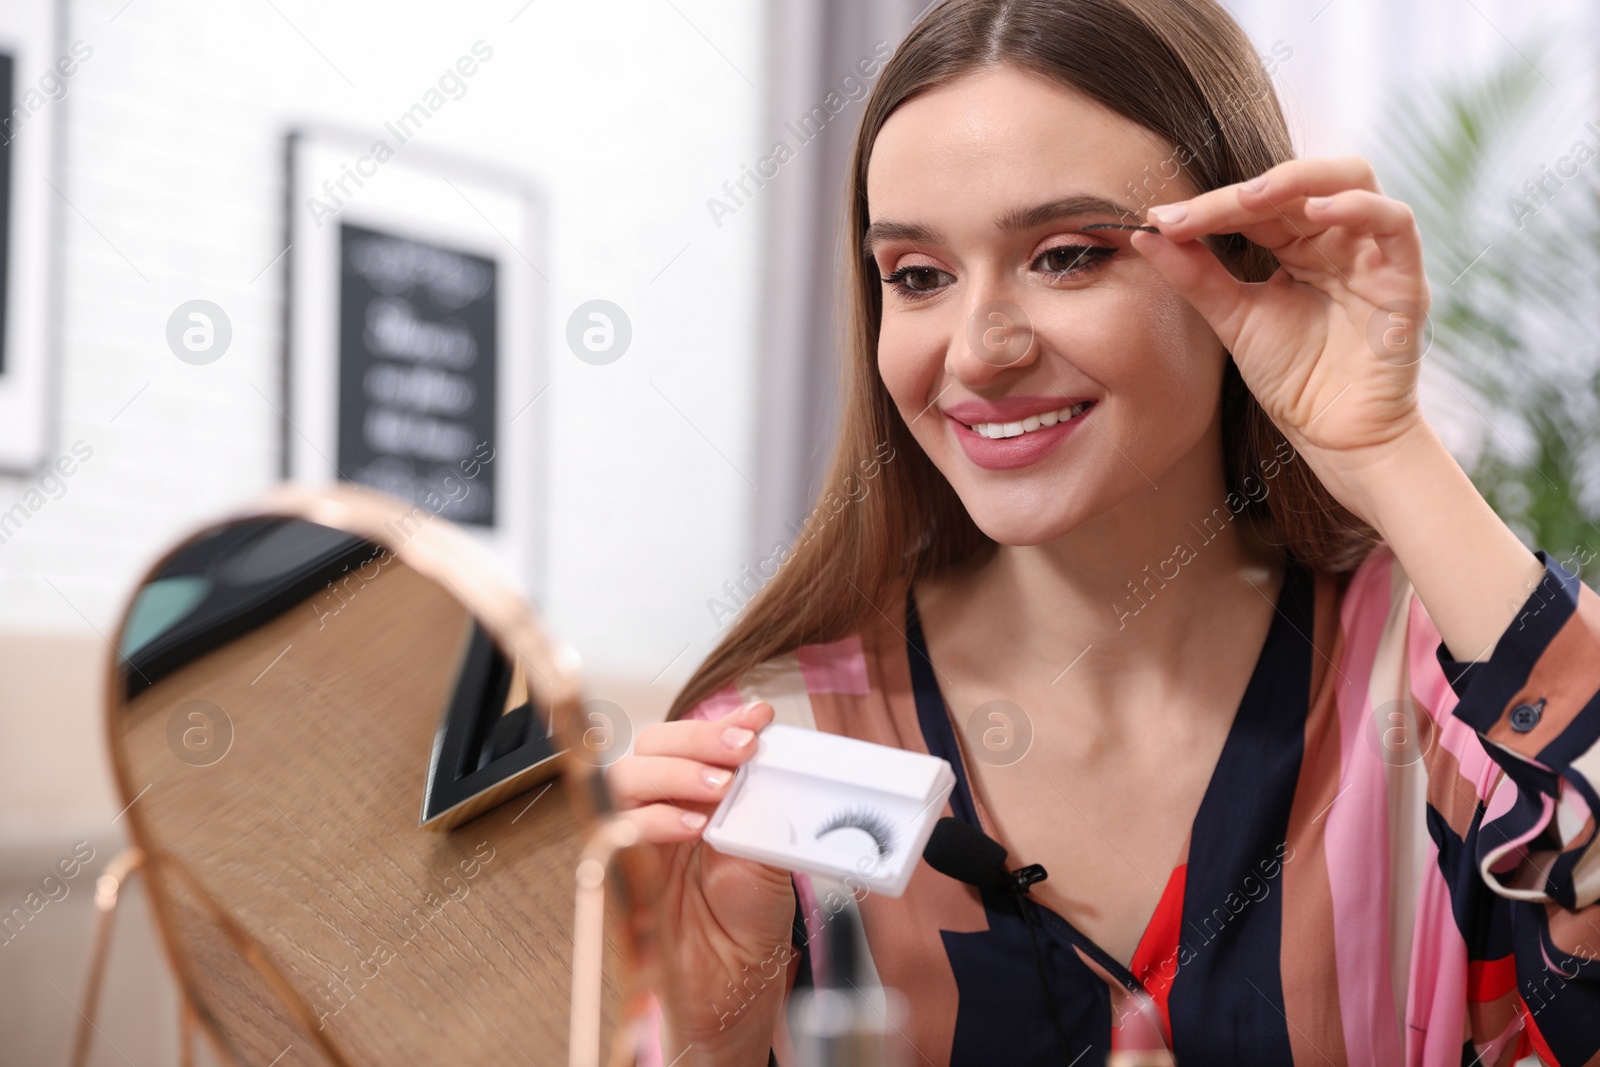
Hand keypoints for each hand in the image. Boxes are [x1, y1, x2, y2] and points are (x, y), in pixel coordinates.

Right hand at [608, 701, 796, 1061]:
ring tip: (719, 789)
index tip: (757, 718)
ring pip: (630, 777)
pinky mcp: (622, 867)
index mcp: (700, 793)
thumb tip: (778, 764)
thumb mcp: (771, 855)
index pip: (695, 740)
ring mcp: (640, 834)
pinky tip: (691, 825)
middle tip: (740, 749)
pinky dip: (656, 818)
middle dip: (697, 739)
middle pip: (653, 746)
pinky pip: (620, 828)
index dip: (720, 722)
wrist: (732, 982)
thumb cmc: (749, 922)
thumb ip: (766, 808)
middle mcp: (665, 806)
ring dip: (677, 773)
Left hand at [1130, 156, 1432, 523]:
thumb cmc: (1293, 380)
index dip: (1210, 207)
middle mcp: (1338, 240)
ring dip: (1300, 181)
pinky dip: (1359, 209)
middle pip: (1299, 184)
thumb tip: (1145, 233)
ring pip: (1353, 181)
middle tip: (1196, 210)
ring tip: (1249, 199)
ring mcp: (1373, 254)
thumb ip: (1196, 276)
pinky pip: (1396, 224)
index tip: (1160, 221)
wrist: (1334, 437)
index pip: (1258, 206)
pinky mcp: (1405, 278)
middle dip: (1245, 191)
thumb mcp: (1234, 320)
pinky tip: (1317, 213)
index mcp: (1300, 246)